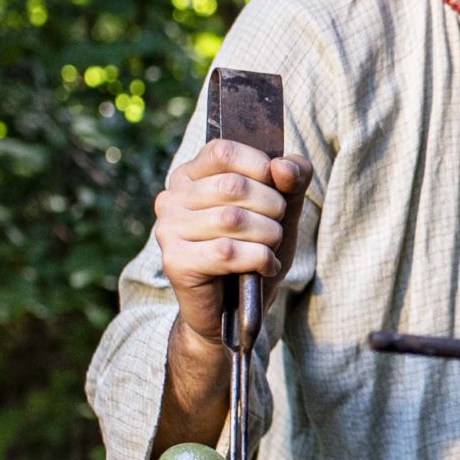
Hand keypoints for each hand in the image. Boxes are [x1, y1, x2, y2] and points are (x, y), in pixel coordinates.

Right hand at [154, 138, 311, 342]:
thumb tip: (283, 165)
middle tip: (276, 229)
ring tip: (270, 249)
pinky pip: (228, 251)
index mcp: (190, 176)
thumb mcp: (281, 211)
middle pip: (233, 185)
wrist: (234, 309)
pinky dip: (259, 259)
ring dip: (268, 236)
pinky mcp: (175, 261)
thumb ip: (291, 180)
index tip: (277, 188)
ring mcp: (168, 230)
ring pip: (233, 219)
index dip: (260, 166)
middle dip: (272, 207)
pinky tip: (264, 267)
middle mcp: (171, 198)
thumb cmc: (255, 250)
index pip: (223, 150)